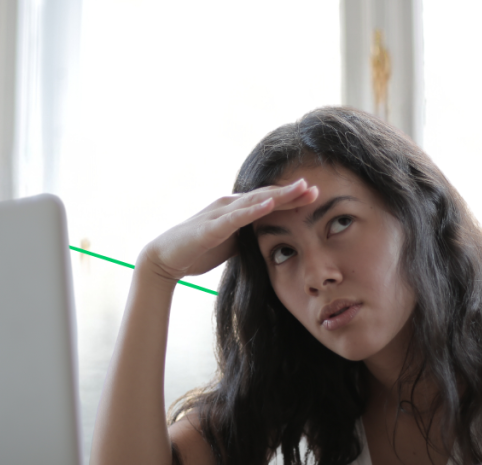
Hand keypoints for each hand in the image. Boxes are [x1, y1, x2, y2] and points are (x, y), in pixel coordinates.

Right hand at [139, 178, 318, 282]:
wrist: (165, 259)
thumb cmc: (198, 250)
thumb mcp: (231, 243)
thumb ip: (249, 236)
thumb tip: (270, 239)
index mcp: (235, 210)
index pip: (268, 201)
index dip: (292, 198)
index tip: (316, 196)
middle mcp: (229, 205)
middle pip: (266, 196)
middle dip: (292, 192)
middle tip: (316, 188)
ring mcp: (220, 214)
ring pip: (254, 202)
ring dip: (278, 195)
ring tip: (301, 188)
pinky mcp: (211, 227)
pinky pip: (236, 218)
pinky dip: (254, 210)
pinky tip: (270, 204)